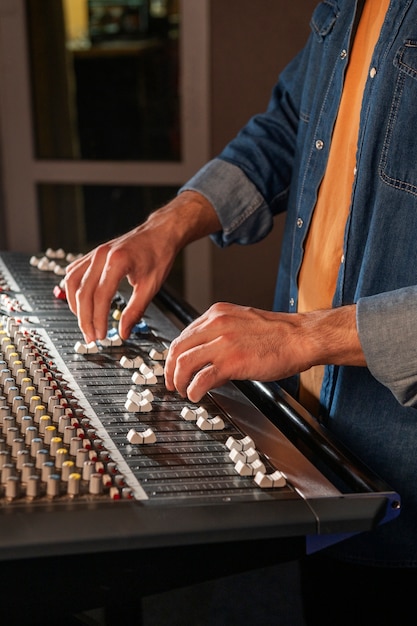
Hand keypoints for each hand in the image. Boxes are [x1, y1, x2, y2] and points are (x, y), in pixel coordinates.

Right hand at [65, 192, 220, 341]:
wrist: (159, 233)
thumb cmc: (158, 255)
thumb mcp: (151, 286)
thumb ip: (135, 311)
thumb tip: (123, 333)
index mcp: (118, 261)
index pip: (100, 296)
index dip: (98, 319)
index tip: (101, 336)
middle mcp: (101, 255)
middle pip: (83, 292)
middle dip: (85, 318)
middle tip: (91, 337)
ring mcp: (94, 253)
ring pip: (72, 282)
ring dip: (75, 306)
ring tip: (85, 323)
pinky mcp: (92, 254)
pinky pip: (74, 273)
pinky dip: (73, 290)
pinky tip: (80, 303)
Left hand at [164, 302, 364, 401]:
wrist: (301, 337)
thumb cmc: (279, 334)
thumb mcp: (242, 324)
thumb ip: (221, 336)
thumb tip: (206, 359)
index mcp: (217, 314)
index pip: (184, 335)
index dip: (174, 355)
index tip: (173, 367)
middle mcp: (216, 325)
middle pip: (177, 348)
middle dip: (169, 369)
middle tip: (172, 383)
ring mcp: (223, 343)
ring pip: (183, 362)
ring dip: (179, 380)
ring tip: (183, 391)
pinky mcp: (232, 361)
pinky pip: (201, 378)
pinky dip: (193, 389)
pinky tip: (196, 395)